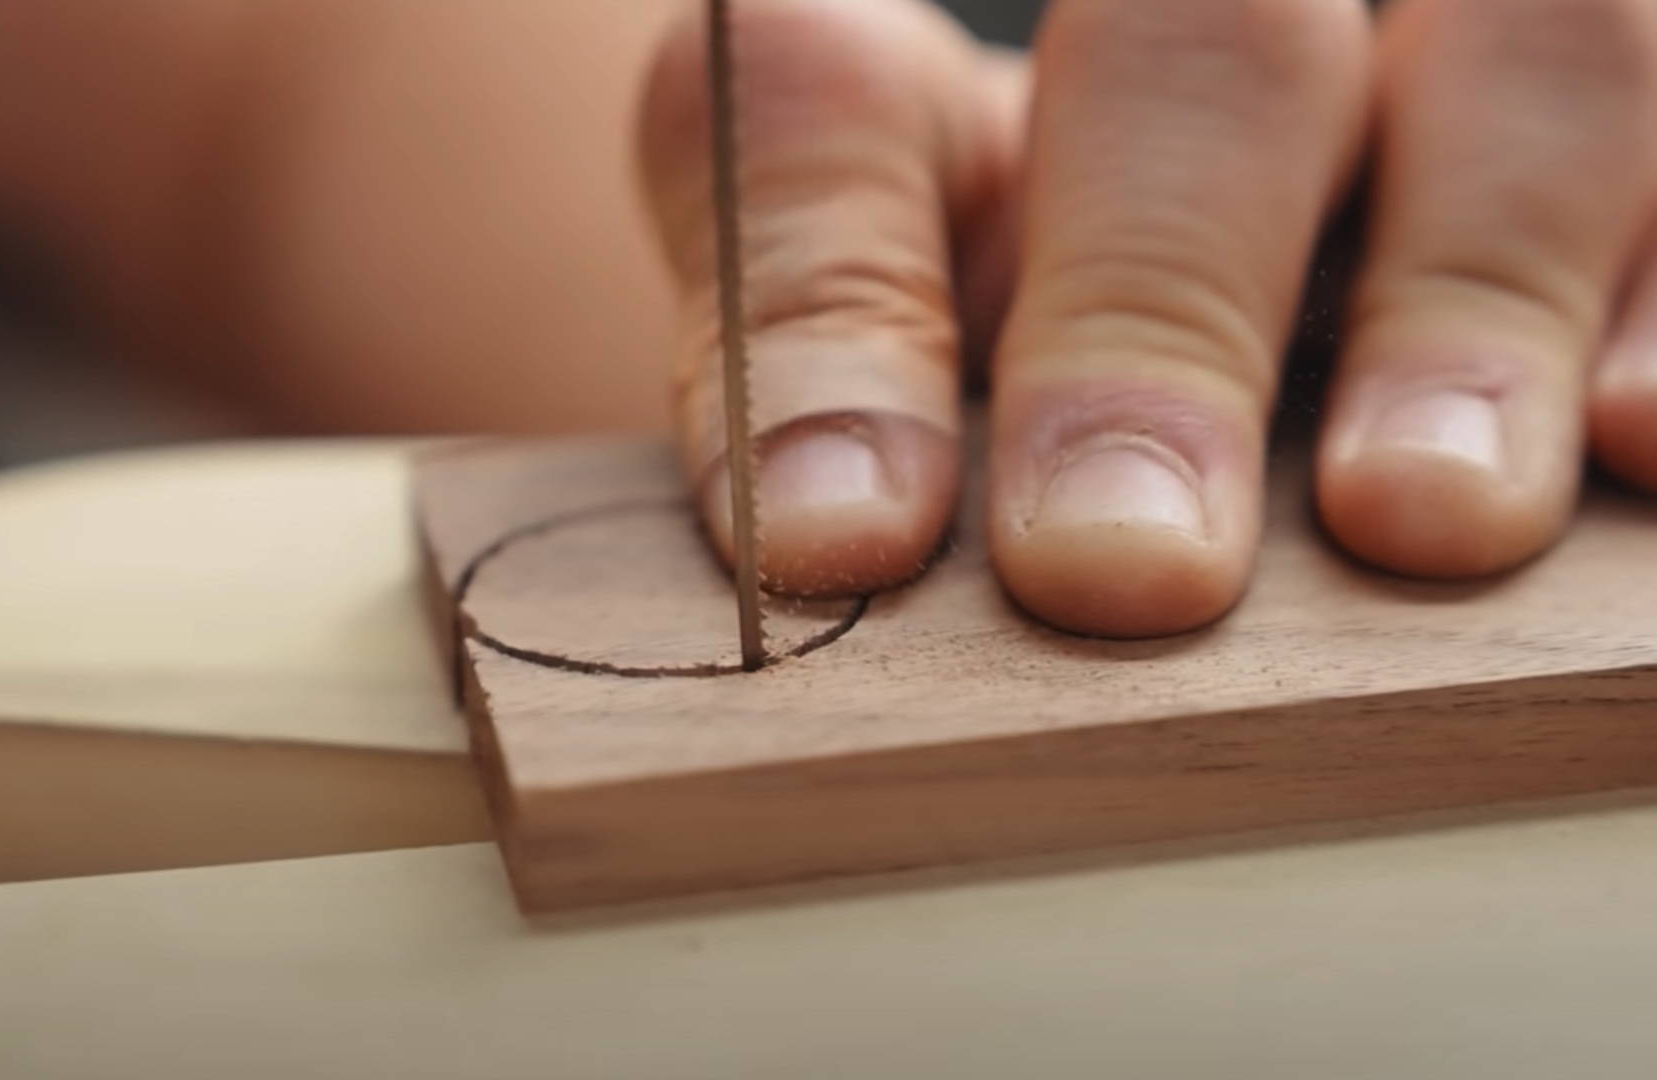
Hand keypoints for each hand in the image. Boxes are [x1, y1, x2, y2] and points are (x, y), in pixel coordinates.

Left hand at [641, 0, 1656, 636]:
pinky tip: (1631, 437)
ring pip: (1523, 53)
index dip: (821, 297)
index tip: (842, 537)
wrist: (1124, 369)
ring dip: (1464, 292)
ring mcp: (1416, 87)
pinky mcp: (1591, 177)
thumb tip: (833, 529)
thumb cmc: (964, 399)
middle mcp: (1184, 40)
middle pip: (1196, 49)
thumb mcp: (862, 409)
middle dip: (1157, 310)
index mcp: (925, 96)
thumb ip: (820, 403)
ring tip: (1417, 515)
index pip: (826, 100)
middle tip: (1125, 565)